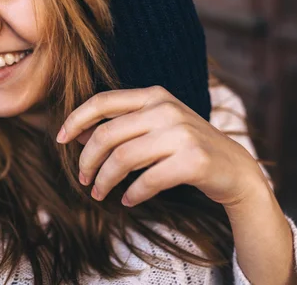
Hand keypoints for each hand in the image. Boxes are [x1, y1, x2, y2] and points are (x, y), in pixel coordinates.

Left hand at [57, 86, 266, 206]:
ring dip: (104, 181)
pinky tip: (129, 200)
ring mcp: (181, 133)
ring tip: (100, 194)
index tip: (61, 140)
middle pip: (107, 135)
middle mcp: (166, 109)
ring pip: (122, 159)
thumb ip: (124, 124)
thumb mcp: (157, 125)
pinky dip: (132, 194)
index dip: (76, 119)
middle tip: (84, 179)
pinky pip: (147, 181)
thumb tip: (80, 133)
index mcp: (154, 96)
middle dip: (87, 161)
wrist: (234, 167)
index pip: (103, 101)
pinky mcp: (193, 161)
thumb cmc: (187, 146)